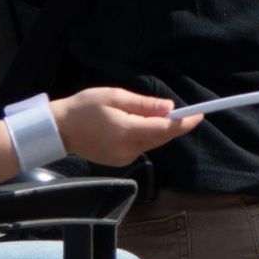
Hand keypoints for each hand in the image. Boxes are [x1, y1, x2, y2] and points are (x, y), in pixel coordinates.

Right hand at [52, 88, 197, 166]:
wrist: (58, 130)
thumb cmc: (84, 108)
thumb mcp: (115, 97)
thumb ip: (144, 104)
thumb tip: (170, 108)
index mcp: (127, 132)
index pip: (165, 130)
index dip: (185, 123)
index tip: (199, 114)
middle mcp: (128, 150)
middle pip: (161, 138)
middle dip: (174, 124)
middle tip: (183, 109)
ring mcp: (124, 158)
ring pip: (152, 142)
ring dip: (158, 129)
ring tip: (146, 113)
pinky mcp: (120, 161)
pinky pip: (141, 146)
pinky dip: (146, 135)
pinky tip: (135, 124)